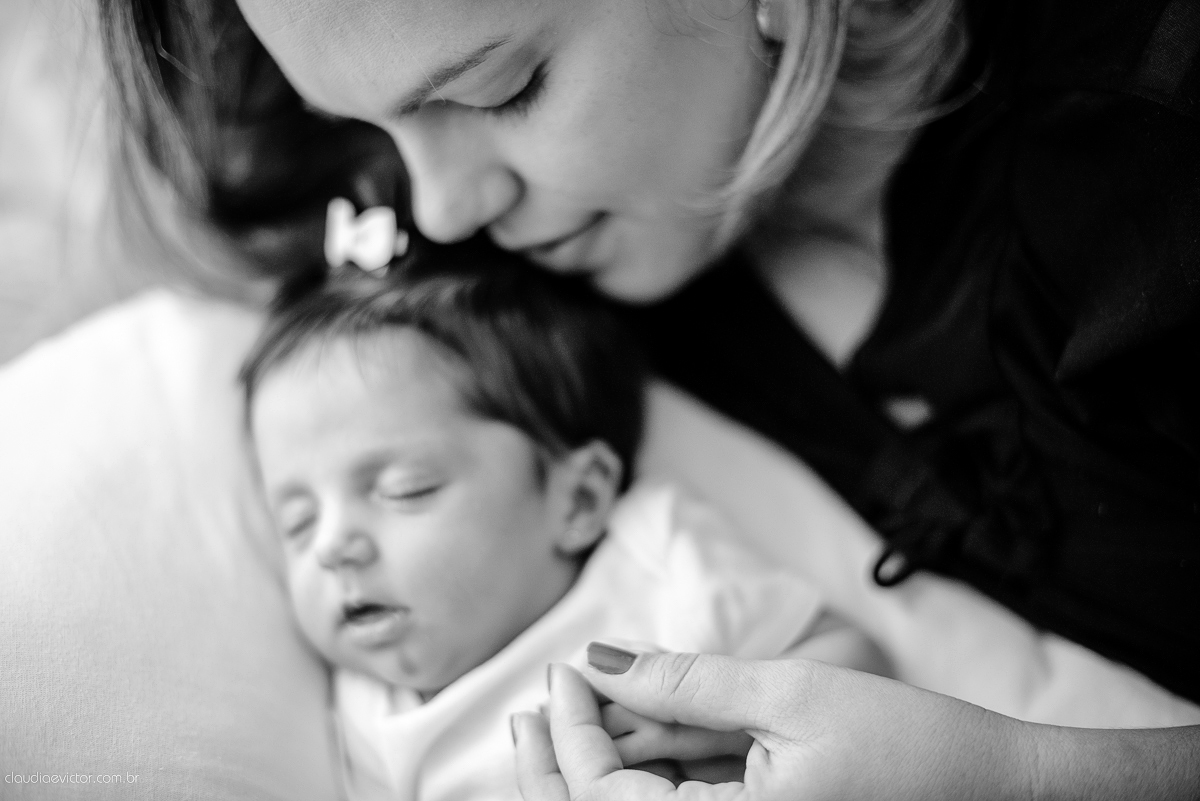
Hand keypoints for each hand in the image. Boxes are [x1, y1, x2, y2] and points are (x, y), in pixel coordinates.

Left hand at [512, 644, 1199, 800]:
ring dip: (609, 753)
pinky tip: (641, 716)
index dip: (568, 738)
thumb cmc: (913, 746)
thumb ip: (685, 684)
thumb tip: (597, 660)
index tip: (561, 671)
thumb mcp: (789, 697)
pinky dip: (659, 760)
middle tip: (542, 697)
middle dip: (564, 758)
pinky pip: (688, 800)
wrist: (1000, 789)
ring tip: (584, 695)